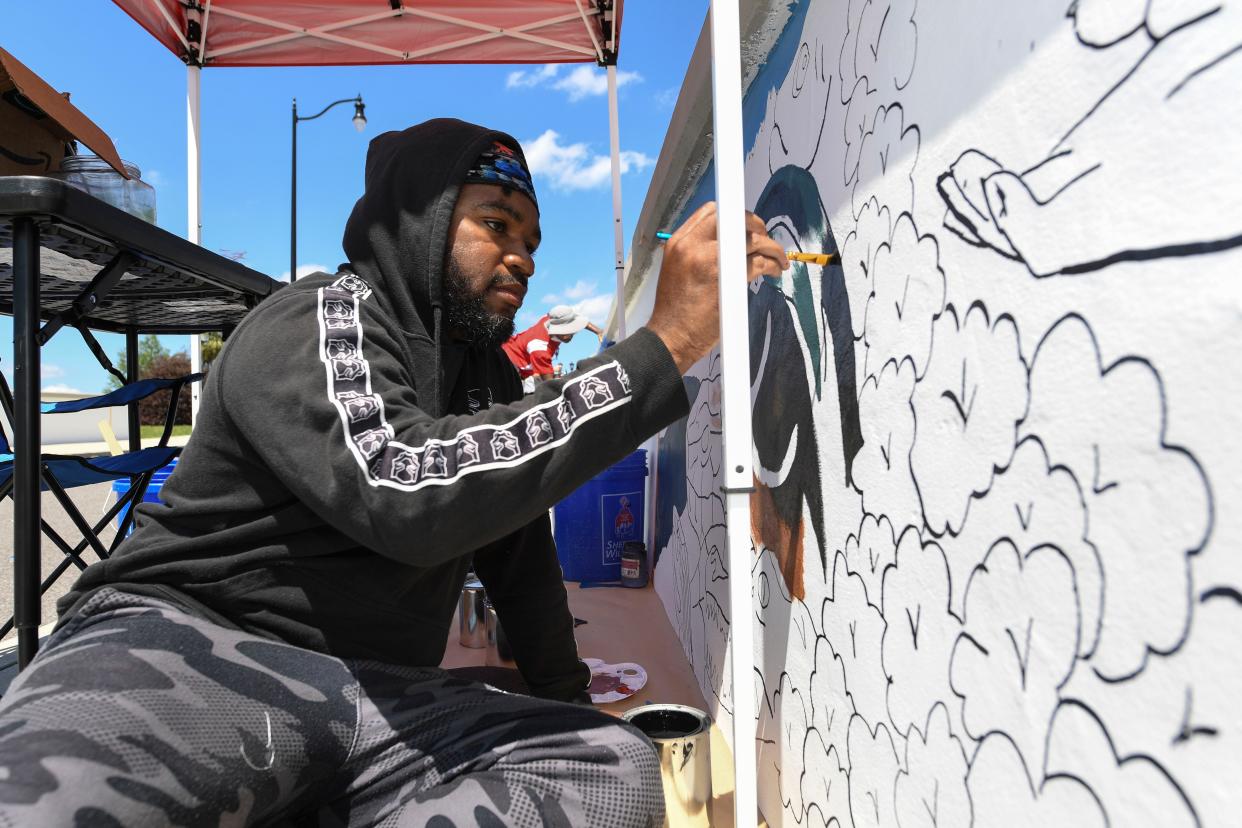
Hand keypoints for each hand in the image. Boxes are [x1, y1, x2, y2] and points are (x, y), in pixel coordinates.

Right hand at [644, 202, 785, 373]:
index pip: (712, 212)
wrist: (671, 338)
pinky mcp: (729, 278)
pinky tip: (774, 272)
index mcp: (679, 242)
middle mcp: (693, 245)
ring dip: (772, 247)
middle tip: (765, 240)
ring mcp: (711, 260)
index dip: (734, 217)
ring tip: (778, 259)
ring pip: (753, 240)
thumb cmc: (675, 311)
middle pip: (735, 219)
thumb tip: (728, 243)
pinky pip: (760, 262)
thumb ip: (697, 251)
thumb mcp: (676, 269)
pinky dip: (772, 265)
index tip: (746, 228)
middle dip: (757, 226)